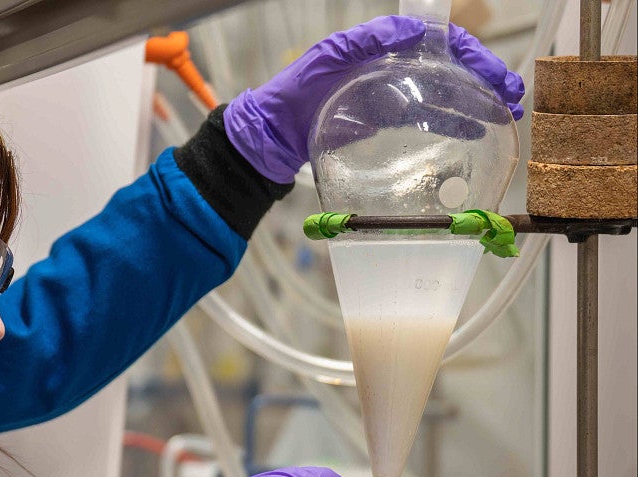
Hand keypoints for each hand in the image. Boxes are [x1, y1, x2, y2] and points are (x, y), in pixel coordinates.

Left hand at [225, 16, 524, 182]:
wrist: (276, 130)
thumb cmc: (297, 88)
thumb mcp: (329, 57)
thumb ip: (367, 42)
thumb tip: (412, 31)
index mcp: (387, 47)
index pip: (441, 43)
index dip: (473, 55)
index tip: (494, 72)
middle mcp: (396, 67)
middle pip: (452, 68)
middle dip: (486, 79)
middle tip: (513, 95)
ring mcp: (395, 92)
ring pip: (448, 93)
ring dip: (478, 102)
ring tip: (507, 113)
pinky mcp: (389, 118)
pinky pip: (430, 117)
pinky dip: (456, 122)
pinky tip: (476, 130)